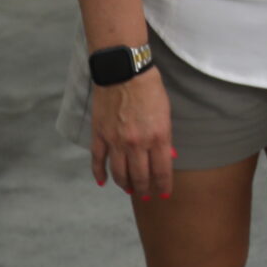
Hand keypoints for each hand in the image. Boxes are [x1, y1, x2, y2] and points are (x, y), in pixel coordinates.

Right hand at [90, 70, 174, 200]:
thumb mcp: (166, 113)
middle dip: (145, 189)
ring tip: (129, 189)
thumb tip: (168, 157)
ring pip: (119, 173)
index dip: (163, 186)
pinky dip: (99, 174)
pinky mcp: (100, 135)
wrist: (124, 70)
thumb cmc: (149, 88)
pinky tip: (103, 183)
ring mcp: (116, 141)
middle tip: (146, 195)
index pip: (161, 171)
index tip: (163, 194)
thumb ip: (165, 138)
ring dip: (125, 185)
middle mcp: (137, 144)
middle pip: (140, 176)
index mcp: (158, 137)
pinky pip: (98, 161)